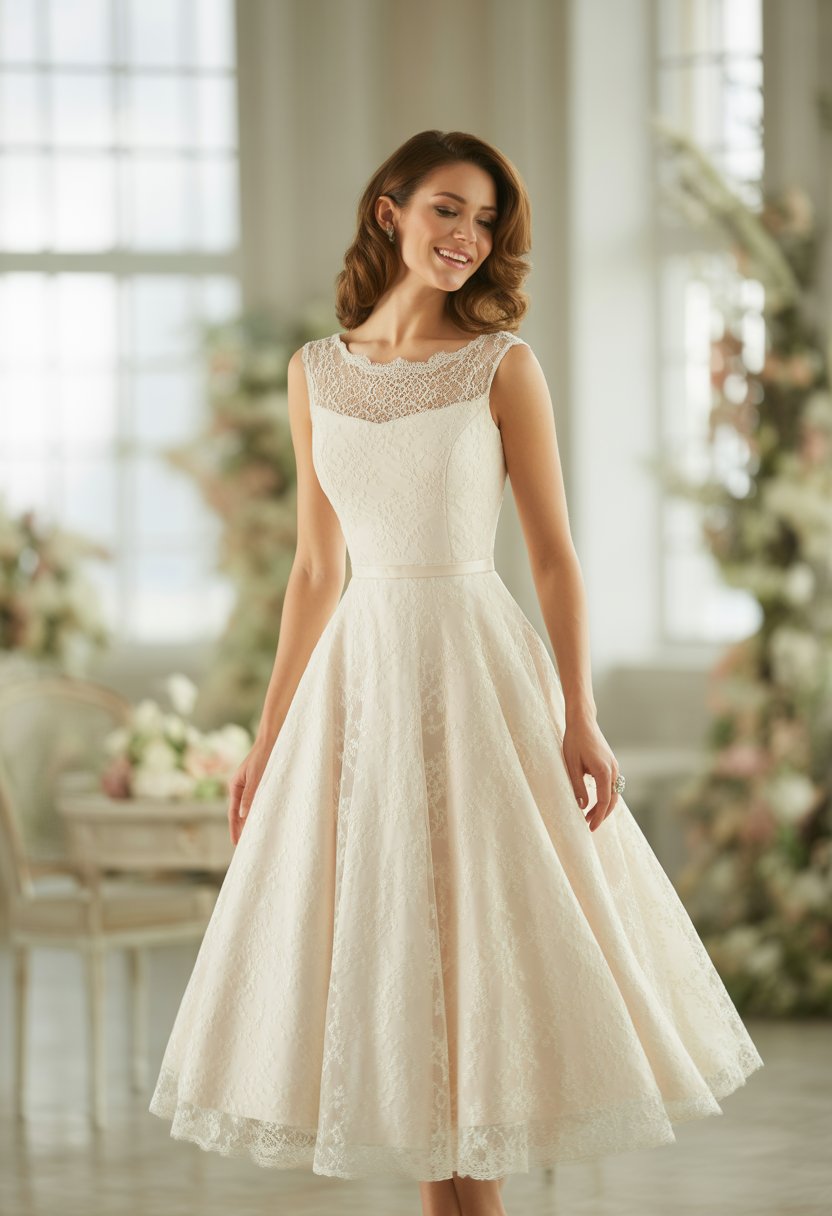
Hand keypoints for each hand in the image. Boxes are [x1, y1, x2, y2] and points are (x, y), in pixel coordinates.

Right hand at [227, 739, 272, 845]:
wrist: (271, 740)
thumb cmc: (263, 756)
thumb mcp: (256, 777)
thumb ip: (250, 795)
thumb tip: (243, 815)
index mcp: (235, 786)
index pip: (233, 813)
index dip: (234, 829)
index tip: (236, 843)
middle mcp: (240, 787)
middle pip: (238, 813)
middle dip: (240, 828)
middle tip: (243, 846)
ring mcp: (249, 786)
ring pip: (248, 808)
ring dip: (249, 821)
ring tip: (252, 837)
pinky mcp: (258, 783)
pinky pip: (255, 802)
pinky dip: (256, 812)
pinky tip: (261, 819)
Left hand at [561, 714, 621, 832]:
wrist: (583, 721)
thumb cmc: (575, 741)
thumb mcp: (571, 765)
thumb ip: (577, 786)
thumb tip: (582, 806)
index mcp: (604, 771)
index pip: (604, 801)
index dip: (597, 816)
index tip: (590, 827)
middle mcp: (613, 770)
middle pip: (612, 800)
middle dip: (601, 814)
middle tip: (588, 825)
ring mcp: (614, 766)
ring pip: (614, 793)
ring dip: (603, 806)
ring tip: (588, 815)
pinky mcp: (611, 764)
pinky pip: (612, 785)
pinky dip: (605, 796)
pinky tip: (594, 801)